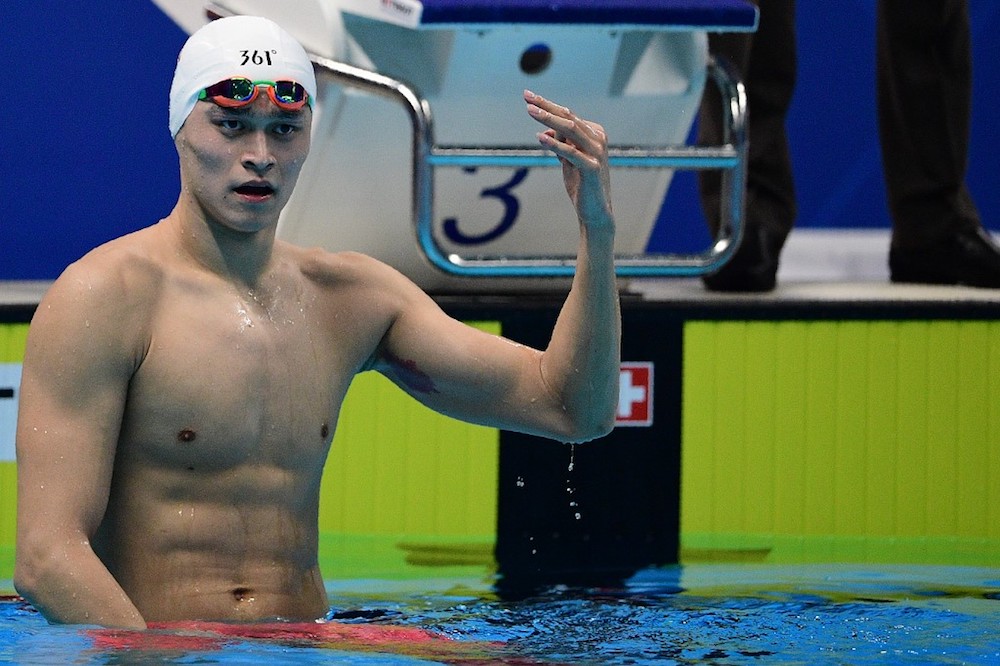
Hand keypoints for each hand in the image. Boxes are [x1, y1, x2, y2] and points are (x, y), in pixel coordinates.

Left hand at [524, 89, 612, 230]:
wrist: (595, 212)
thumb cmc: (582, 185)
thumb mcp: (568, 161)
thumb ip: (560, 145)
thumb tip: (545, 131)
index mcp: (594, 133)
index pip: (567, 115)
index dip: (547, 104)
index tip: (528, 96)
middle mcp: (598, 139)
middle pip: (568, 117)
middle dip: (546, 106)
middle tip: (527, 96)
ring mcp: (597, 152)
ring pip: (570, 130)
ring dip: (549, 119)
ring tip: (530, 111)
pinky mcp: (592, 168)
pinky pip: (571, 152)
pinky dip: (555, 144)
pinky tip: (540, 137)